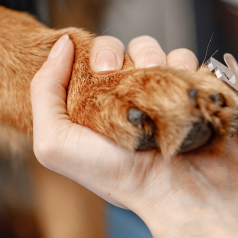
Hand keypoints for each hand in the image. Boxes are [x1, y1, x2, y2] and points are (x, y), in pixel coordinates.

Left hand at [31, 34, 237, 218]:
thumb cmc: (116, 176)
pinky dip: (183, 65)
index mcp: (97, 108)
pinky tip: (179, 87)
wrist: (177, 192)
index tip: (99, 69)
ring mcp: (163, 95)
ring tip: (155, 87)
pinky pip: (187, 61)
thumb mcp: (55, 144)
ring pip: (155, 50)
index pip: (89, 60)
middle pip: (120, 49)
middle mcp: (129, 100)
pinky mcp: (193, 93)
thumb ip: (43, 92)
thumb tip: (64, 44)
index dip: (93, 54)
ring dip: (153, 56)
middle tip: (119, 74)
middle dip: (118, 52)